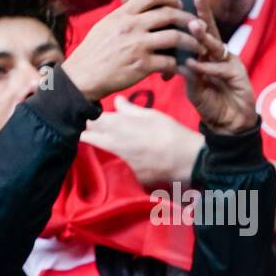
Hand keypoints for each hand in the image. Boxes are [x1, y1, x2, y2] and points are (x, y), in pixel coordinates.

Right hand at [60, 0, 200, 102]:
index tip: (179, 3)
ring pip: (176, 37)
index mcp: (122, 14)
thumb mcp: (106, 26)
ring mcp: (138, 45)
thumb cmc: (95, 52)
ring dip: (193, 42)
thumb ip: (126, 18)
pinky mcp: (143, 65)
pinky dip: (182, 66)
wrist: (83, 76)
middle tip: (199, 26)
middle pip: (169, 14)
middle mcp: (131, 26)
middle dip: (189, 19)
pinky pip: (171, 62)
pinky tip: (186, 68)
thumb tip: (142, 11)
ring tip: (200, 47)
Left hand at [81, 97, 203, 185]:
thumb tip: (116, 101)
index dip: (85, 114)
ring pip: (103, 150)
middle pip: (87, 136)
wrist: (191, 160)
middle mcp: (115, 142)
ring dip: (101, 143)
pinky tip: (134, 156)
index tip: (84, 111)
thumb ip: (131, 109)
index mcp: (119, 125)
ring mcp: (121, 160)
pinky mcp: (130, 174)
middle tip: (86, 126)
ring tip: (108, 138)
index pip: (90, 118)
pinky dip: (124, 159)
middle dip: (85, 131)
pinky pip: (121, 164)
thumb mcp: (154, 115)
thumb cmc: (173, 133)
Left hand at [179, 0, 256, 134]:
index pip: (196, 29)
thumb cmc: (209, 103)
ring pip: (215, 46)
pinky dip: (207, 67)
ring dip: (203, 36)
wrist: (228, 124)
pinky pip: (220, 68)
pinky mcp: (238, 74)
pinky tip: (195, 65)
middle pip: (210, 28)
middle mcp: (218, 54)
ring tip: (193, 26)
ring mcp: (229, 62)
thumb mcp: (192, 84)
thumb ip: (185, 69)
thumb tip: (176, 54)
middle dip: (204, 10)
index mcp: (204, 53)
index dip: (191, 12)